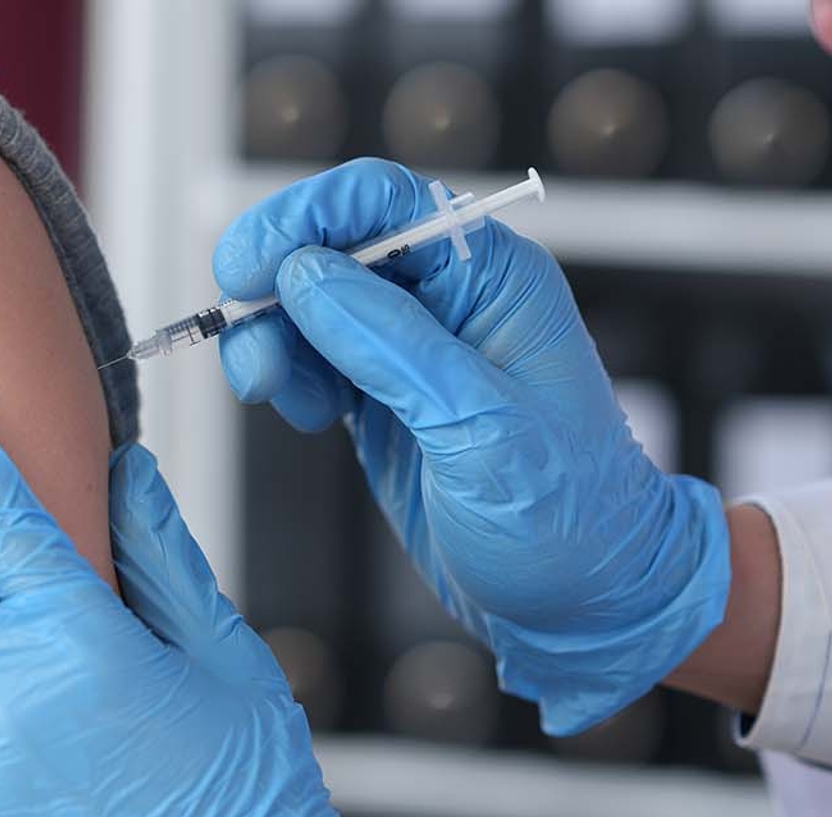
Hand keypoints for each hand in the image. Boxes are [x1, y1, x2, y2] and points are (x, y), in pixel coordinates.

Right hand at [213, 159, 730, 734]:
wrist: (585, 600)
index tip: (247, 267)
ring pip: (308, 306)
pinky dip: (287, 377)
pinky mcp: (384, 396)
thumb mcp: (480, 428)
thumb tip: (304, 276)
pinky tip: (300, 414)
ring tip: (271, 394)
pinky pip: (312, 360)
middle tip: (253, 355)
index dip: (305, 218)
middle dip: (274, 290)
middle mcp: (448, 300)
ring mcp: (411, 350)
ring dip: (271, 340)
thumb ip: (391, 345)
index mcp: (491, 279)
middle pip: (330, 249)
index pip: (383, 202)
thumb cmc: (565, 517)